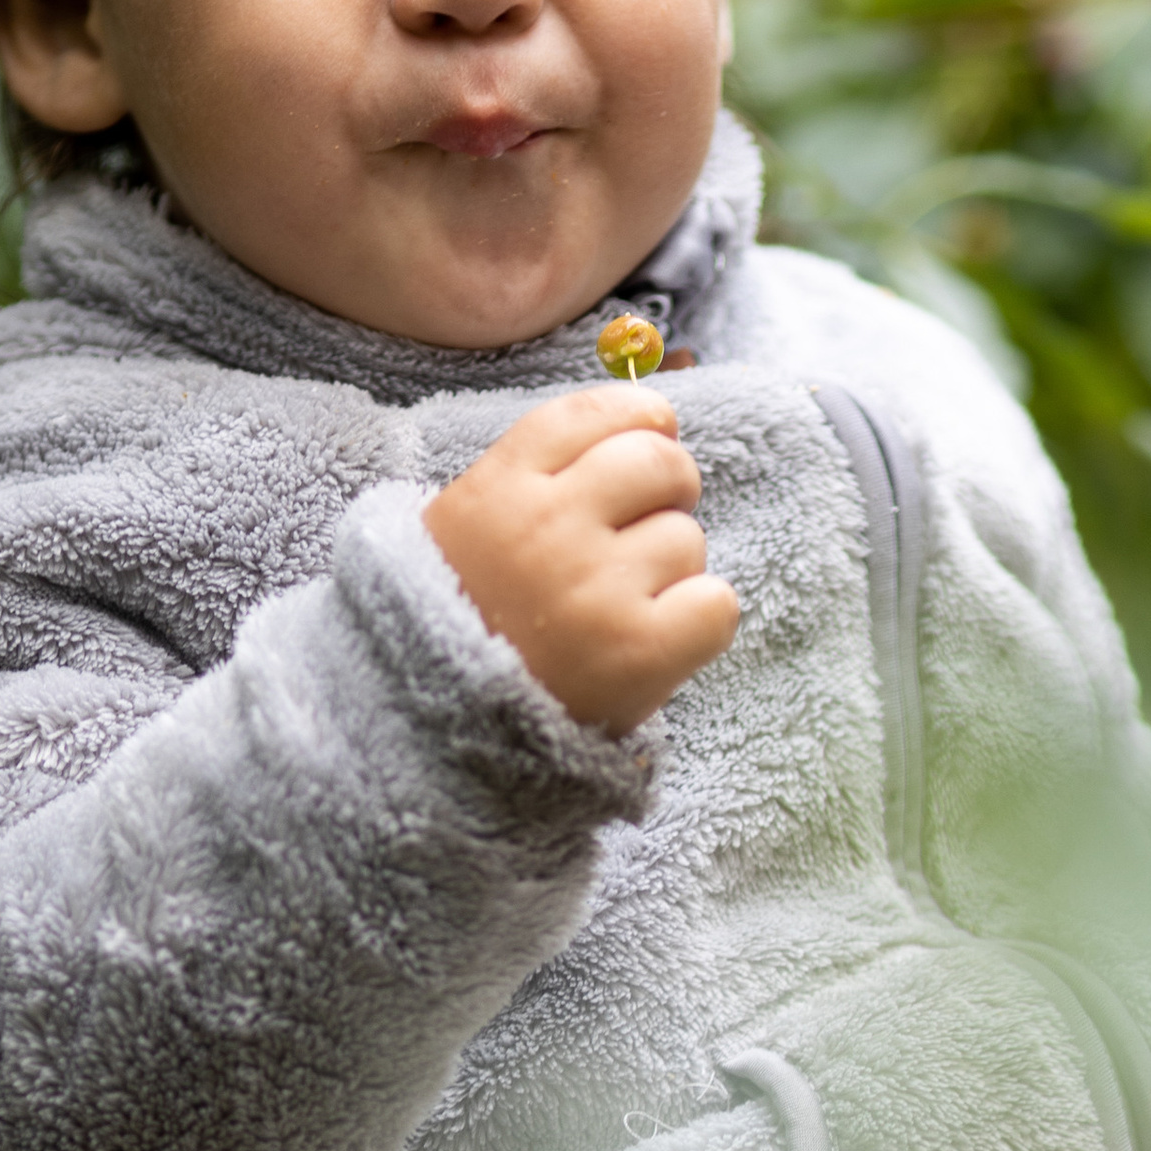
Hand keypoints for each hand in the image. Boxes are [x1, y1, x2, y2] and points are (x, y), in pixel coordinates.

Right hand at [423, 381, 736, 732]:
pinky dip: (700, 623)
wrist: (433, 738)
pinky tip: (655, 642)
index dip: (640, 415)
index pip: (593, 412)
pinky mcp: (638, 653)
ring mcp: (594, 590)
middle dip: (671, 487)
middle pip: (658, 460)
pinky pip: (717, 603)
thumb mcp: (468, 528)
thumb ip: (540, 473)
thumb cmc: (464, 626)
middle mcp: (546, 528)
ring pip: (687, 539)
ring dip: (673, 571)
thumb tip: (653, 414)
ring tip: (622, 609)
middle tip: (651, 526)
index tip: (654, 431)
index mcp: (496, 490)